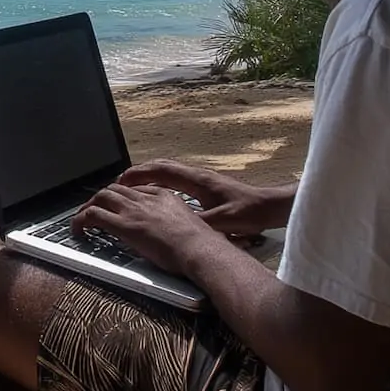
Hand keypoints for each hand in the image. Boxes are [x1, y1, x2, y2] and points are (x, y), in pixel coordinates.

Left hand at [72, 183, 225, 275]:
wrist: (201, 250)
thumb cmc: (203, 246)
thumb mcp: (192, 227)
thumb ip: (180, 226)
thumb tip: (179, 237)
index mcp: (165, 196)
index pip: (136, 189)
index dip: (123, 196)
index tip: (118, 204)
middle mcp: (147, 199)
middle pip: (116, 188)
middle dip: (102, 197)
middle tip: (93, 209)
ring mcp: (135, 211)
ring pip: (102, 196)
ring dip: (88, 206)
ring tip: (81, 219)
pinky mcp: (125, 226)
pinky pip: (94, 215)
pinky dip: (81, 220)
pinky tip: (78, 231)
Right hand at [116, 160, 290, 239]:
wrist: (269, 206)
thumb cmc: (249, 212)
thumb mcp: (222, 221)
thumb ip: (199, 223)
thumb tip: (176, 225)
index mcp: (197, 180)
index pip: (162, 170)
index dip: (139, 174)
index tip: (121, 181)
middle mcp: (197, 175)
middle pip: (162, 166)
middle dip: (139, 172)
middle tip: (120, 183)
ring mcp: (202, 179)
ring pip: (169, 170)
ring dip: (149, 175)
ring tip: (133, 186)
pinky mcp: (206, 186)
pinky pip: (177, 178)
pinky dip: (161, 181)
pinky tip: (158, 194)